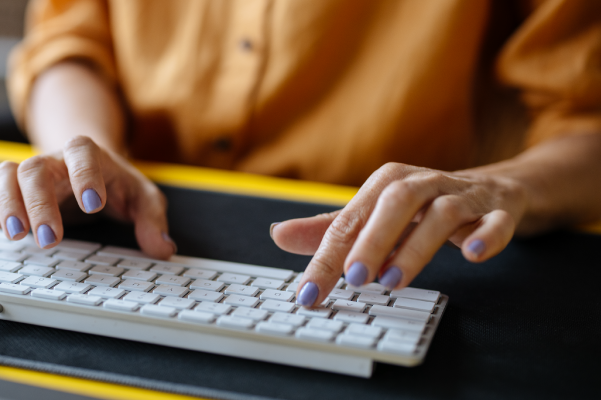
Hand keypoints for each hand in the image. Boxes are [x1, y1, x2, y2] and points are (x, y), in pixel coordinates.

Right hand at [0, 136, 175, 258]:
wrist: (89, 167)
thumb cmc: (116, 185)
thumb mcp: (142, 198)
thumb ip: (153, 220)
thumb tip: (162, 248)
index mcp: (88, 155)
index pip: (82, 151)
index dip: (85, 174)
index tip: (92, 204)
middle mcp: (53, 160)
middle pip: (36, 168)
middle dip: (39, 204)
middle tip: (49, 239)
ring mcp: (29, 171)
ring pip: (6, 174)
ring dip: (7, 204)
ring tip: (16, 236)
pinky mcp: (11, 187)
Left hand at [270, 162, 527, 306]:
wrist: (492, 190)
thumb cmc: (421, 208)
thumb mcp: (374, 216)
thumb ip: (330, 229)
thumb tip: (278, 235)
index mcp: (387, 184)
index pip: (350, 221)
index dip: (326, 257)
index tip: (308, 292)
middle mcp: (423, 184)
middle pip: (396, 204)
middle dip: (372, 241)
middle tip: (353, 279)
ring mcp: (463, 196)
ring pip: (442, 214)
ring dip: (418, 246)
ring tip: (394, 280)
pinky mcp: (498, 211)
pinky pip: (496, 221)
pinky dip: (488, 235)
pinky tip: (475, 255)